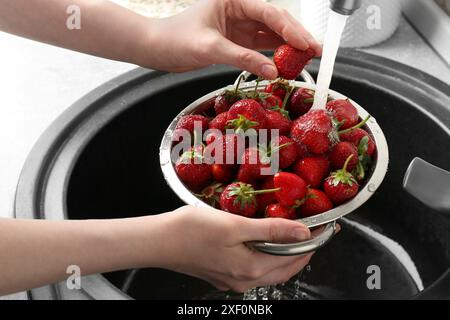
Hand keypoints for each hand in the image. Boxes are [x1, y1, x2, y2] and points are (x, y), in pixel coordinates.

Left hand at [142, 0, 321, 78]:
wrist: (158, 48)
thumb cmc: (176, 39)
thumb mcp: (210, 48)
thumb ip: (242, 58)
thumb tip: (272, 72)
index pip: (269, 12)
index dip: (291, 29)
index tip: (307, 43)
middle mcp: (239, 9)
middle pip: (276, 21)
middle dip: (296, 36)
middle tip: (316, 51)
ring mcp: (239, 25)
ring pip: (271, 33)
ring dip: (289, 46)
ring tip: (308, 58)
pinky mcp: (237, 40)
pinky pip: (262, 46)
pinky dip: (275, 54)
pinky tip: (287, 62)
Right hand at [151, 205, 314, 291]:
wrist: (160, 241)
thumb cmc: (192, 231)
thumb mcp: (235, 226)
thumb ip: (271, 230)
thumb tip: (303, 232)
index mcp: (251, 269)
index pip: (295, 258)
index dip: (313, 242)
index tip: (325, 228)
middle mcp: (245, 280)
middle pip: (286, 268)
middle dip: (304, 251)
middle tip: (314, 231)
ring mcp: (233, 280)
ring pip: (271, 270)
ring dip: (286, 254)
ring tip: (294, 234)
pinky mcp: (223, 274)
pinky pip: (256, 268)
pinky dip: (268, 256)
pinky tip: (265, 241)